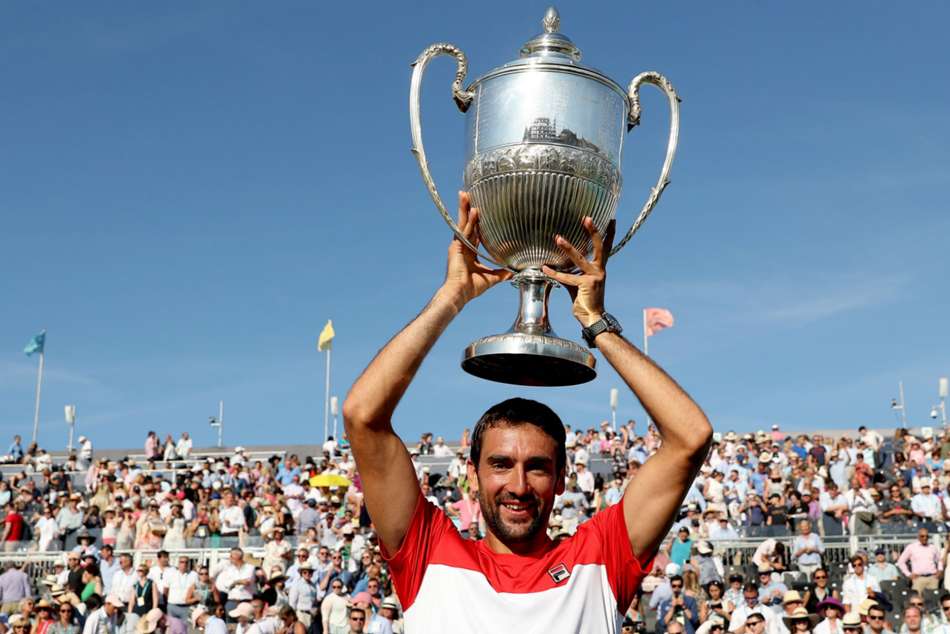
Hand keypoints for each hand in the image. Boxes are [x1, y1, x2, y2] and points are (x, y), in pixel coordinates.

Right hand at [441, 192, 511, 307]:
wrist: (461, 294)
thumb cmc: (472, 287)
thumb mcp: (492, 278)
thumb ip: (502, 273)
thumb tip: (513, 272)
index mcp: (470, 251)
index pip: (473, 231)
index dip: (475, 220)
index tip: (478, 207)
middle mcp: (463, 246)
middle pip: (466, 223)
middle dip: (466, 208)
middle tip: (467, 193)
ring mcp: (458, 245)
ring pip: (463, 223)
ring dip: (464, 208)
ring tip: (465, 194)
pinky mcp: (456, 247)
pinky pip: (465, 231)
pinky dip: (469, 222)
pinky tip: (473, 211)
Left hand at [542, 217, 615, 326]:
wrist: (592, 317)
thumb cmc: (585, 300)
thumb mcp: (579, 283)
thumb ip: (571, 272)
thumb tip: (556, 265)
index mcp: (600, 268)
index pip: (607, 247)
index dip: (609, 233)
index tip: (611, 219)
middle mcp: (600, 270)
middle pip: (599, 247)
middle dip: (593, 231)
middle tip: (587, 218)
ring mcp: (594, 277)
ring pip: (579, 259)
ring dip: (568, 248)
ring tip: (558, 238)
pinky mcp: (585, 285)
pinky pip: (567, 277)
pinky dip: (554, 273)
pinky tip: (545, 268)